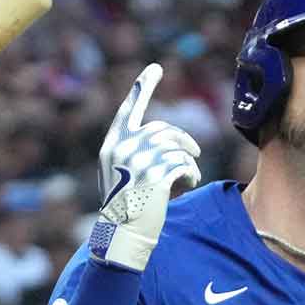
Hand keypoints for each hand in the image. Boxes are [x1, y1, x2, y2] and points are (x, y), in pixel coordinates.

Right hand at [88, 62, 201, 272]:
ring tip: (188, 176)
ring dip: (187, 161)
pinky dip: (190, 174)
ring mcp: (138, 162)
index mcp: (111, 145)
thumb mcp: (122, 174)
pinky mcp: (156, 176)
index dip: (142, 88)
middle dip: (182, 141)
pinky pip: (183, 165)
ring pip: (176, 148)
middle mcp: (123, 149)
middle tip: (193, 153)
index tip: (154, 69)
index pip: (129, 110)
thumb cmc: (125, 207)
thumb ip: (135, 152)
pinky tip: (187, 185)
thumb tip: (168, 139)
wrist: (121, 235)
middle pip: (162, 130)